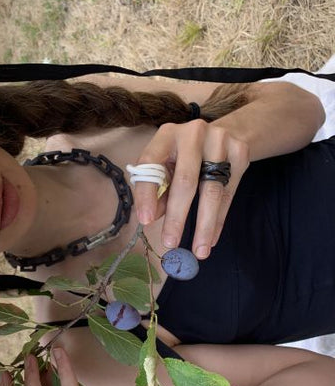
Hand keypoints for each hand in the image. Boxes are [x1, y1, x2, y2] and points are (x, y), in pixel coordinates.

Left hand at [134, 120, 249, 258]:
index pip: (151, 164)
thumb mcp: (165, 167)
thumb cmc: (183, 157)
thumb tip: (151, 219)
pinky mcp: (240, 153)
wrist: (222, 134)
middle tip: (170, 243)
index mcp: (166, 135)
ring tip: (199, 251)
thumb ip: (157, 191)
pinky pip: (229, 194)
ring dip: (204, 226)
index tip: (145, 220)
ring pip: (212, 191)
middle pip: (186, 181)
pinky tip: (212, 239)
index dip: (147, 194)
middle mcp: (193, 133)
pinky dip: (219, 220)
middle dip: (177, 216)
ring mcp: (220, 141)